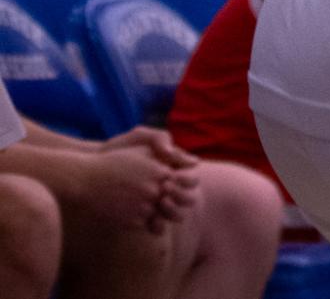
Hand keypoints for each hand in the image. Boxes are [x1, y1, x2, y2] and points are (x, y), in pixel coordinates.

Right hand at [75, 140, 198, 231]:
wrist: (88, 179)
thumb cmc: (116, 160)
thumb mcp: (142, 151)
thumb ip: (167, 157)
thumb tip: (195, 162)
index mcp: (159, 171)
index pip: (187, 182)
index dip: (188, 185)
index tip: (185, 186)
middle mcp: (154, 190)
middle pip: (180, 203)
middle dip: (180, 203)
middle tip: (178, 203)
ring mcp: (143, 207)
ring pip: (165, 217)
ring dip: (165, 215)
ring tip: (162, 212)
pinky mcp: (133, 221)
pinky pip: (148, 225)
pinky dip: (148, 222)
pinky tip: (142, 216)